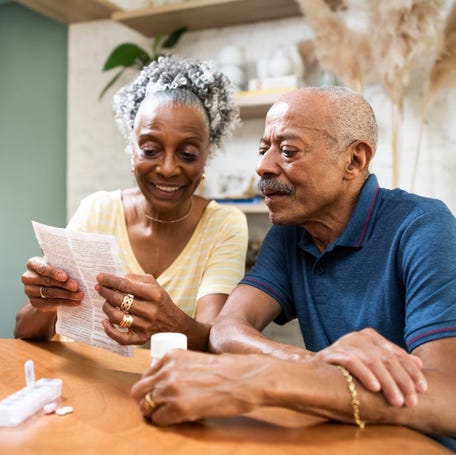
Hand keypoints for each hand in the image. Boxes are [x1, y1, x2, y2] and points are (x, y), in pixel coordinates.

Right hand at [21, 257, 82, 311]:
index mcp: (33, 264)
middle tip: (76, 287)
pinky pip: (50, 303)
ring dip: (66, 295)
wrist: (50, 286)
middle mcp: (28, 277)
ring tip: (79, 295)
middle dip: (64, 284)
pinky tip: (74, 302)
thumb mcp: (59, 265)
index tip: (65, 277)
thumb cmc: (58, 271)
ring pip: (49, 293)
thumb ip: (65, 265)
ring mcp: (29, 291)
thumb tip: (81, 267)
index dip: (53, 272)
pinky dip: (64, 303)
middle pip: (47, 281)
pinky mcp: (34, 302)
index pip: (42, 268)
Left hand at [96, 273, 185, 344]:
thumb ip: (138, 279)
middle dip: (105, 292)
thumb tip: (119, 278)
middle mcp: (150, 310)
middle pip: (120, 300)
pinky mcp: (141, 338)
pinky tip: (105, 322)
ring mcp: (146, 326)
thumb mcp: (155, 285)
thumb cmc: (161, 301)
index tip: (100, 277)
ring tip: (105, 303)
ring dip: (106, 308)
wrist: (175, 324)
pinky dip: (109, 330)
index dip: (111, 281)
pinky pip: (121, 337)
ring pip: (117, 317)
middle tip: (99, 288)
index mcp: (154, 294)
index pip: (127, 285)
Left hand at [131, 350, 266, 425]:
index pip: (146, 375)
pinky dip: (165, 422)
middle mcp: (167, 370)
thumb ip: (179, 368)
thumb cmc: (228, 370)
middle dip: (145, 400)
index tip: (157, 393)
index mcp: (172, 356)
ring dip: (154, 412)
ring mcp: (171, 389)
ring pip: (145, 406)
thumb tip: (167, 382)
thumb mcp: (197, 359)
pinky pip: (158, 419)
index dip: (150, 387)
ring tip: (168, 414)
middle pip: (139, 391)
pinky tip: (177, 419)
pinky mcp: (178, 408)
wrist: (245, 378)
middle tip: (157, 407)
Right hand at [313, 328, 426, 406]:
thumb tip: (419, 363)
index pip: (397, 353)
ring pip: (372, 361)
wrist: (313, 371)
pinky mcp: (332, 353)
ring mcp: (345, 343)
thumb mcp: (372, 363)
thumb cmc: (347, 369)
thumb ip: (393, 361)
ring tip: (396, 400)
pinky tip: (375, 388)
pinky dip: (365, 374)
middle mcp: (359, 336)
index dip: (411, 371)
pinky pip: (352, 362)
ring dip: (388, 382)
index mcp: (370, 336)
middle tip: (411, 401)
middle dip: (402, 381)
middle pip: (387, 358)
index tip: (422, 389)